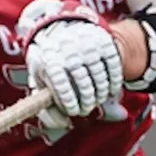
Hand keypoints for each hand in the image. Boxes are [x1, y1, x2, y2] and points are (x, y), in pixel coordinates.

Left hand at [20, 0, 122, 119]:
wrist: (68, 33)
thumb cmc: (53, 64)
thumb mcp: (41, 79)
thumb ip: (45, 104)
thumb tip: (62, 123)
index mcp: (49, 59)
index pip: (60, 87)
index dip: (69, 102)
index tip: (73, 111)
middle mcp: (68, 50)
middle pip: (83, 84)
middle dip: (87, 102)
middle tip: (86, 109)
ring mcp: (87, 45)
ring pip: (100, 78)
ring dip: (100, 94)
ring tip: (97, 100)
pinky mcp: (104, 42)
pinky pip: (114, 68)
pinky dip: (114, 83)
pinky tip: (110, 91)